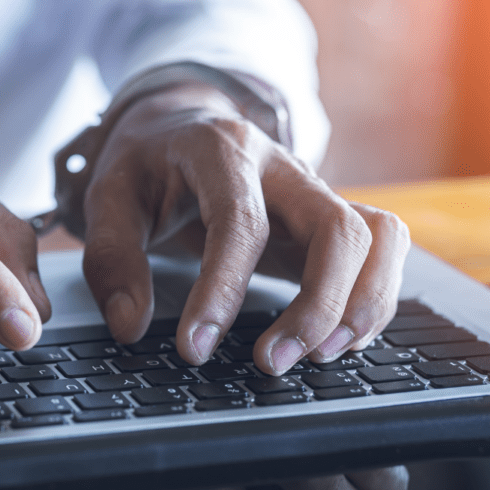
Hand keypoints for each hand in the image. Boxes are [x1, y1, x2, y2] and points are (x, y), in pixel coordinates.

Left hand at [75, 82, 410, 372]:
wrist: (180, 126)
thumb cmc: (146, 164)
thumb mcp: (107, 197)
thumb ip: (111, 259)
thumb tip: (130, 325)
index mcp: (223, 151)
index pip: (240, 221)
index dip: (222, 289)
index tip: (194, 347)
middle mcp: (283, 166)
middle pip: (336, 227)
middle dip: (316, 306)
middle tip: (272, 363)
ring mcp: (316, 190)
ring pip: (377, 237)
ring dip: (359, 305)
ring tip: (317, 356)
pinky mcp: (331, 216)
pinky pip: (382, 248)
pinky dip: (372, 297)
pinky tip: (337, 338)